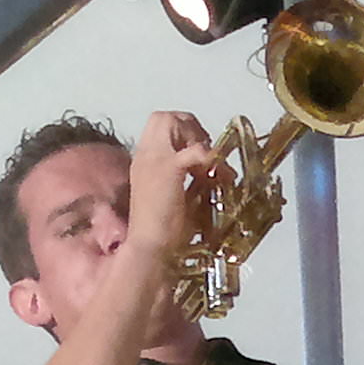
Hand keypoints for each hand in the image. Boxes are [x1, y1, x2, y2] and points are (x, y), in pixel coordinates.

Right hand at [126, 109, 215, 260]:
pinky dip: (211, 158)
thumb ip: (185, 180)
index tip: (202, 156)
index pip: (161, 128)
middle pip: (165, 117)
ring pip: (172, 121)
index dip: (185, 134)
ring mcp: (153, 159)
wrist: (149, 248)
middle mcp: (144, 155)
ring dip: (197, 137)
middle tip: (208, 153)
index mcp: (144, 162)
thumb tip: (210, 171)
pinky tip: (220, 174)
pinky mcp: (168, 168)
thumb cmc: (160, 232)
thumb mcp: (173, 198)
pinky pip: (195, 149)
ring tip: (211, 163)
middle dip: (191, 127)